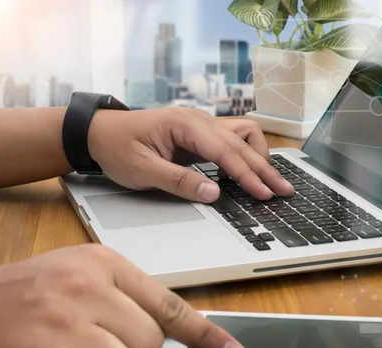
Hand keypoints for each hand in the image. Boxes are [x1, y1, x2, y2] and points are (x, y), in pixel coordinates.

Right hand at [0, 244, 246, 347]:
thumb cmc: (22, 295)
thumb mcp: (78, 277)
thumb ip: (124, 299)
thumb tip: (165, 335)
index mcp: (104, 263)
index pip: (169, 304)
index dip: (205, 334)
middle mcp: (87, 287)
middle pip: (150, 343)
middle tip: (93, 344)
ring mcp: (65, 322)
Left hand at [87, 108, 294, 201]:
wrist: (98, 132)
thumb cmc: (116, 148)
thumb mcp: (142, 170)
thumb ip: (179, 181)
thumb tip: (214, 193)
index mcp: (185, 125)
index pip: (226, 151)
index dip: (247, 175)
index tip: (264, 194)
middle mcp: (199, 120)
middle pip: (241, 143)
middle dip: (264, 169)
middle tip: (283, 190)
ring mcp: (201, 125)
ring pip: (242, 136)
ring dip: (258, 157)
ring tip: (268, 181)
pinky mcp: (199, 134)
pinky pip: (231, 140)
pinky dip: (245, 154)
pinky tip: (248, 172)